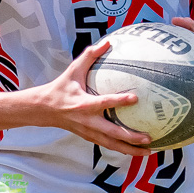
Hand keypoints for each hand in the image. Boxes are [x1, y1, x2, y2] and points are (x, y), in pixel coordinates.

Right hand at [31, 38, 154, 155]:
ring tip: (149, 151)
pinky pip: (108, 145)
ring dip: (130, 149)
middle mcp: (88, 121)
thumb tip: (108, 41)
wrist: (44, 109)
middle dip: (131, 137)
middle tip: (148, 137)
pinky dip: (122, 149)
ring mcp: (89, 132)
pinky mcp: (89, 137)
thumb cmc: (61, 88)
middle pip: (112, 133)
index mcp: (84, 104)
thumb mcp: (73, 70)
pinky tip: (136, 150)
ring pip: (112, 144)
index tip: (135, 98)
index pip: (105, 102)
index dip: (120, 101)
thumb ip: (90, 55)